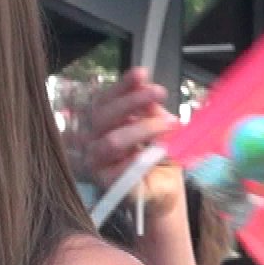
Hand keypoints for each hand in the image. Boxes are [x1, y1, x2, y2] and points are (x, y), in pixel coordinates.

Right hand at [83, 68, 185, 221]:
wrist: (164, 190)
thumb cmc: (158, 157)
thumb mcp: (159, 127)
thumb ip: (151, 110)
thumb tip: (148, 90)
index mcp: (104, 122)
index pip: (105, 99)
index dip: (122, 86)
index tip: (140, 74)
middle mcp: (94, 139)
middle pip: (103, 115)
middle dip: (133, 101)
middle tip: (159, 93)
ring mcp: (97, 162)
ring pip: (112, 141)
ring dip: (143, 129)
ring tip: (169, 125)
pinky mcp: (106, 184)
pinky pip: (119, 169)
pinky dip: (139, 159)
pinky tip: (154, 153)